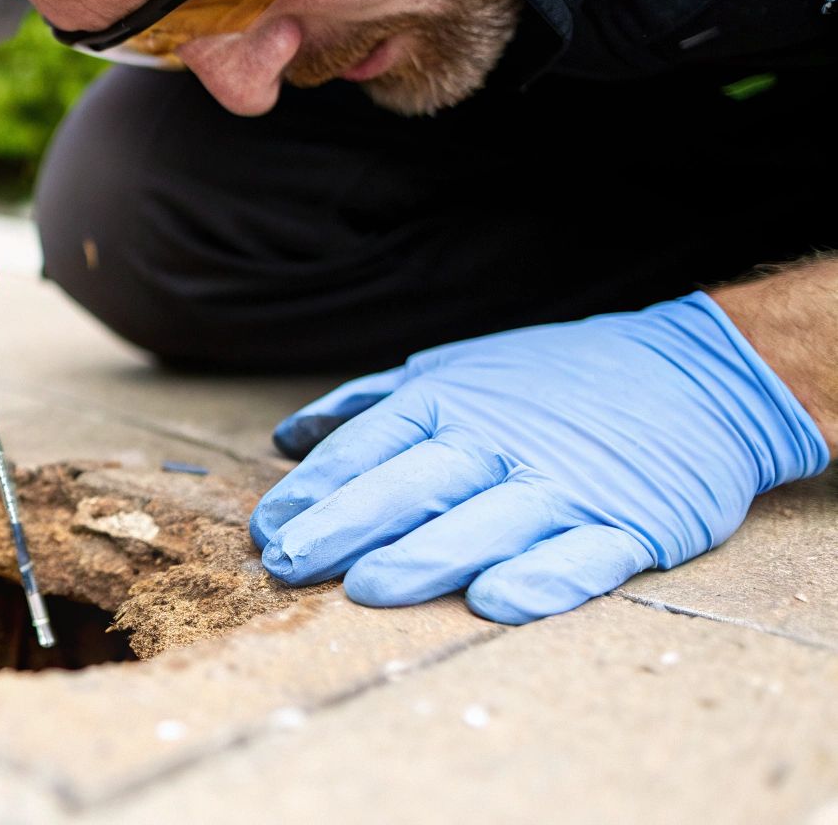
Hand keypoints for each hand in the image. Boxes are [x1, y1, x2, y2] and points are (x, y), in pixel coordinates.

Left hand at [251, 292, 827, 623]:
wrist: (702, 375)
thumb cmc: (554, 382)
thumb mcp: (458, 369)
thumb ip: (371, 407)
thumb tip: (286, 438)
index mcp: (452, 402)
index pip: (368, 447)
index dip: (314, 489)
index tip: (268, 529)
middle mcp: (500, 440)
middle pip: (411, 485)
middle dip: (344, 524)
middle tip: (288, 564)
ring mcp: (566, 483)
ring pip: (485, 522)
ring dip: (425, 556)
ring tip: (367, 589)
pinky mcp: (631, 524)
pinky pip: (581, 555)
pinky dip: (541, 578)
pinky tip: (494, 602)